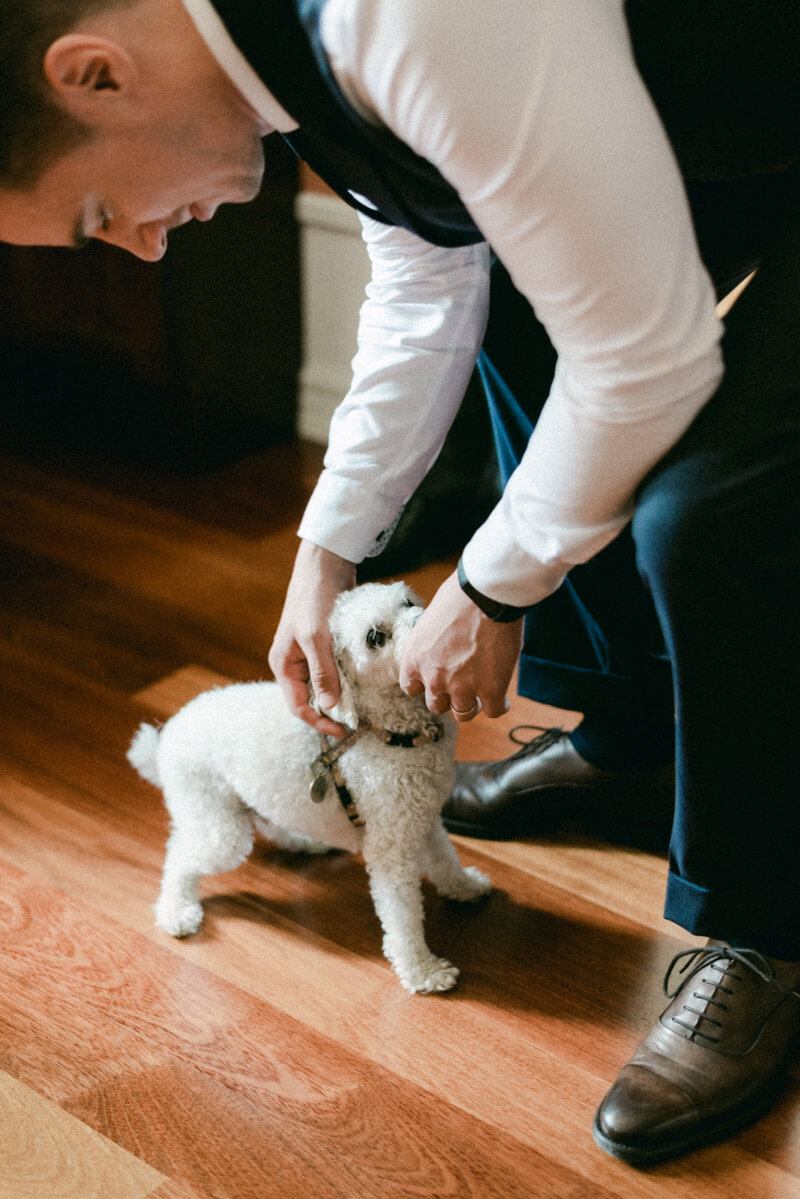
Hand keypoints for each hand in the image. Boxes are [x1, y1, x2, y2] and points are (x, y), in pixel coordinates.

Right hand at [268, 540, 355, 736]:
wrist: (324, 565)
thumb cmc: (314, 599)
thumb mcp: (316, 637)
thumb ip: (322, 673)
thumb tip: (330, 707)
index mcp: (283, 665)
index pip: (298, 706)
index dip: (319, 722)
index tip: (344, 731)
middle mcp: (293, 663)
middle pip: (310, 699)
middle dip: (331, 712)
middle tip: (357, 722)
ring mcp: (309, 653)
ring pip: (324, 685)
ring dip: (341, 696)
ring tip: (362, 706)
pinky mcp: (325, 644)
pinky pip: (334, 670)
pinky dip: (346, 679)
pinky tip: (362, 684)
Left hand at [398, 570, 523, 720]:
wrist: (487, 594)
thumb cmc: (460, 596)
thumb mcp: (430, 621)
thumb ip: (431, 645)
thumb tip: (441, 649)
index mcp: (415, 659)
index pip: (410, 688)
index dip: (425, 685)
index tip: (437, 680)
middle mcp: (434, 678)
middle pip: (437, 705)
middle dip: (449, 697)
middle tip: (462, 686)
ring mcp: (462, 687)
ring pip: (463, 714)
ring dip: (472, 705)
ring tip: (483, 696)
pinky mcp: (491, 689)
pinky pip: (493, 711)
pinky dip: (499, 707)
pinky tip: (504, 699)